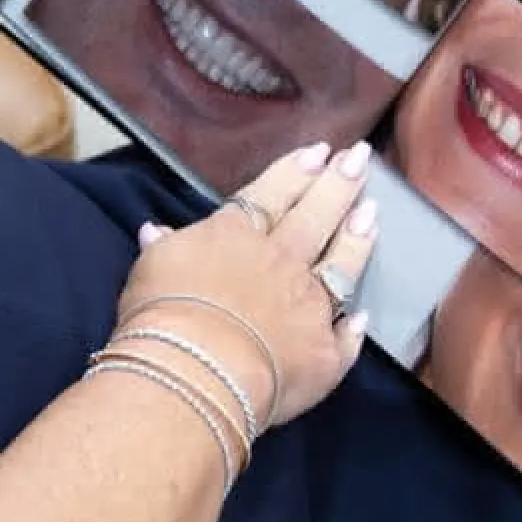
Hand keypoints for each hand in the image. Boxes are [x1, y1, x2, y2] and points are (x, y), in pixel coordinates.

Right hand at [114, 141, 381, 430]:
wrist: (199, 369)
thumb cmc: (164, 314)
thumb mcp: (150, 267)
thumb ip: (164, 247)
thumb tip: (156, 231)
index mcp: (236, 236)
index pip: (270, 195)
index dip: (294, 173)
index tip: (319, 151)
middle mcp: (281, 263)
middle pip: (314, 217)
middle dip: (339, 185)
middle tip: (360, 158)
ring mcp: (309, 306)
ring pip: (340, 266)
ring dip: (356, 240)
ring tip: (372, 214)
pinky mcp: (324, 352)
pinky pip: (344, 340)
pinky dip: (353, 330)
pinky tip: (362, 319)